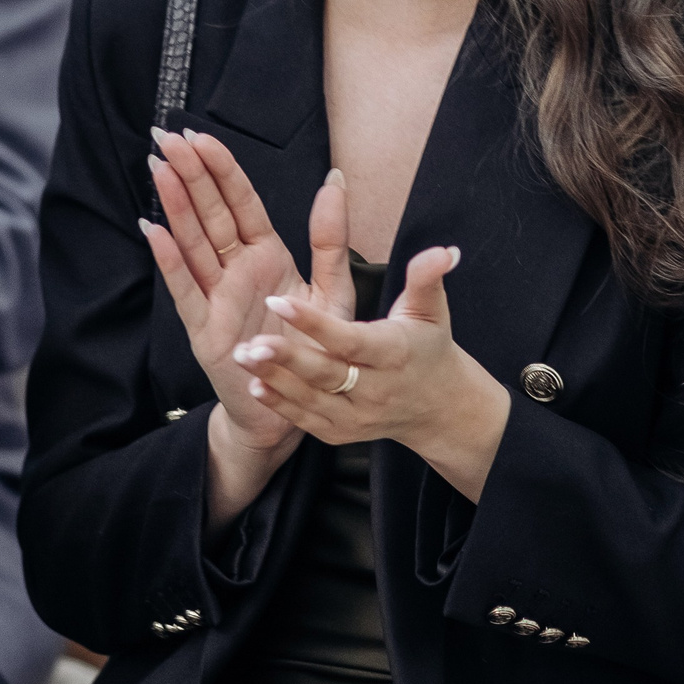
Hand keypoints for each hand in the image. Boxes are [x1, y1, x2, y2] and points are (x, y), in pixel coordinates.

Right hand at [142, 127, 353, 454]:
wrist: (299, 402)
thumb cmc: (314, 347)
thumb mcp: (333, 289)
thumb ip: (331, 236)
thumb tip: (335, 180)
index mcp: (267, 256)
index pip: (240, 203)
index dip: (221, 170)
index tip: (201, 137)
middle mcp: (237, 271)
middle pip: (210, 214)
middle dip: (190, 175)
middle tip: (168, 139)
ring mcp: (217, 296)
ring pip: (194, 242)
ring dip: (176, 206)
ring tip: (158, 169)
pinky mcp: (204, 327)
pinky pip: (185, 289)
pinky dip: (170, 260)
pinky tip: (154, 230)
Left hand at [234, 245, 512, 503]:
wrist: (439, 408)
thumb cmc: (427, 348)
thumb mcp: (430, 311)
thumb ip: (426, 279)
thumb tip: (444, 250)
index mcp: (394, 354)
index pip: (349, 340)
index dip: (313, 323)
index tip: (276, 299)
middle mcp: (376, 390)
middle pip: (326, 374)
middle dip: (286, 357)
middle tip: (248, 341)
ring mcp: (358, 416)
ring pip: (311, 400)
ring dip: (274, 379)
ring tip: (240, 356)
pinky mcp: (342, 433)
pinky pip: (307, 420)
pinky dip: (280, 405)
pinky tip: (254, 384)